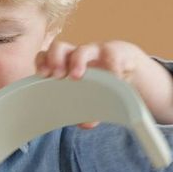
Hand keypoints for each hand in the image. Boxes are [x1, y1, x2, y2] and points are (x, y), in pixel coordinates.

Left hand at [35, 39, 156, 127]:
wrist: (130, 65)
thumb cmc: (102, 79)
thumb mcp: (90, 94)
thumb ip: (85, 109)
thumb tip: (84, 124)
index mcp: (67, 63)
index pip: (47, 56)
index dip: (42, 62)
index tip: (42, 75)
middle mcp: (78, 54)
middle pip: (59, 47)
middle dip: (54, 60)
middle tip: (56, 76)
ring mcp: (97, 52)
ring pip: (82, 49)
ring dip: (77, 61)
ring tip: (76, 76)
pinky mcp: (116, 53)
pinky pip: (112, 57)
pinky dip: (111, 68)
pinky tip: (112, 78)